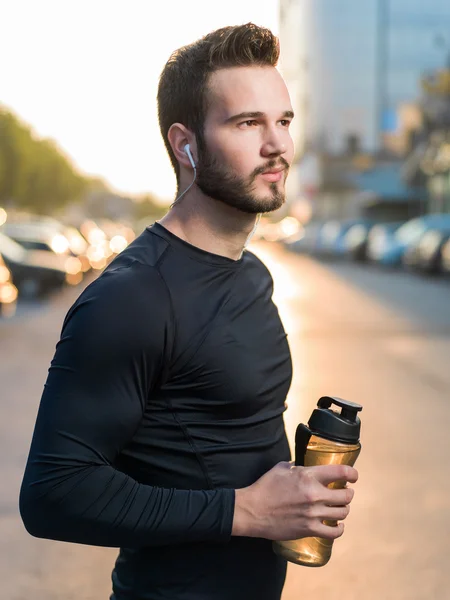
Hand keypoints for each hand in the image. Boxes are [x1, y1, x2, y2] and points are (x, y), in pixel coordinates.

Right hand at [232, 462, 357, 540]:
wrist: (253, 511)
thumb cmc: (265, 487)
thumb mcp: (280, 469)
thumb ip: (296, 466)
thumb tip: (302, 466)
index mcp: (308, 476)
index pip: (341, 472)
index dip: (352, 474)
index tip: (353, 476)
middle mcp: (314, 494)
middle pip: (346, 495)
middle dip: (348, 493)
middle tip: (344, 492)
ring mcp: (313, 514)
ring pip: (342, 512)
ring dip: (343, 509)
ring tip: (339, 507)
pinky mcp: (309, 529)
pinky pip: (334, 532)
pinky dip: (339, 528)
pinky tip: (336, 525)